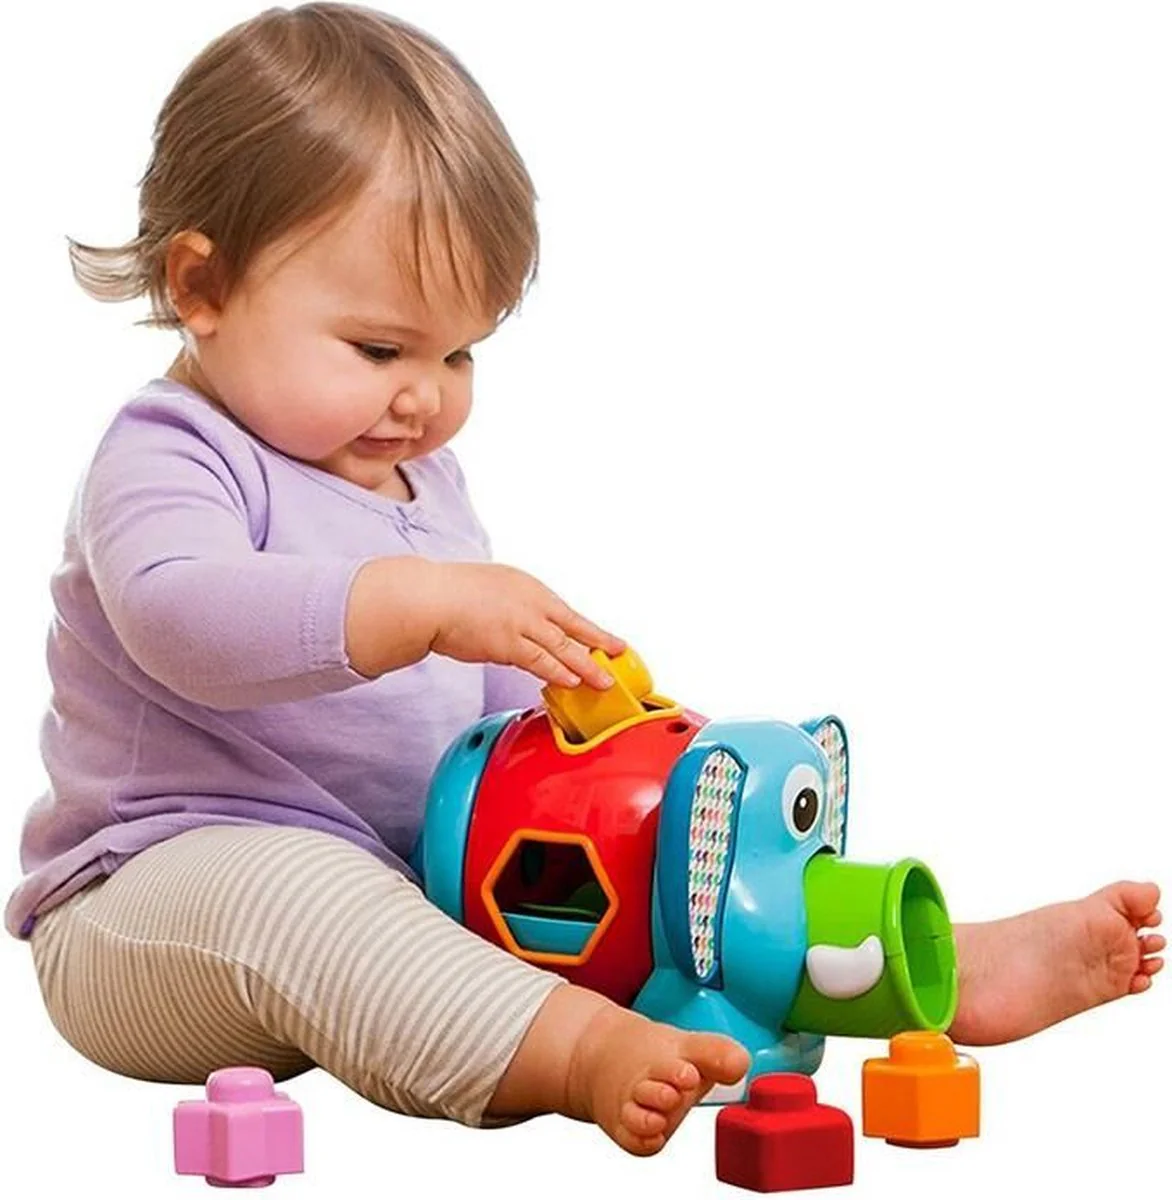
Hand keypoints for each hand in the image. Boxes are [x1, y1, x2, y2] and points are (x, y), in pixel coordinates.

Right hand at [429, 562, 624, 688]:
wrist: (429, 598)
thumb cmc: (451, 594)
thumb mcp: (494, 588)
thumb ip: (514, 606)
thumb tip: (526, 625)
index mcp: (529, 587)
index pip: (567, 612)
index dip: (591, 629)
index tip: (609, 640)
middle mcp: (531, 601)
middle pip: (574, 627)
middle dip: (600, 645)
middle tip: (619, 656)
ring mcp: (521, 623)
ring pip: (563, 648)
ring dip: (585, 667)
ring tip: (602, 681)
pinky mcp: (508, 644)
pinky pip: (540, 662)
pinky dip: (557, 672)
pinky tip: (570, 682)